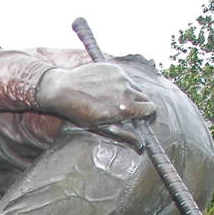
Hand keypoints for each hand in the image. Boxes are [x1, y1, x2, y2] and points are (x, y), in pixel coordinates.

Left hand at [37, 64, 154, 147]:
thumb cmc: (78, 112)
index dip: (146, 114)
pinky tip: (105, 88)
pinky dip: (120, 83)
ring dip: (129, 93)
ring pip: (135, 87)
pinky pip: (125, 77)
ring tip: (112, 99)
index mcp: (125, 108)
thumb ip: (123, 135)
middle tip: (125, 110)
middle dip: (139, 104)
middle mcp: (126, 90)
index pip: (151, 109)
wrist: (62, 89)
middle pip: (146, 97)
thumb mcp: (101, 127)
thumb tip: (141, 146)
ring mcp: (120, 77)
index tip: (139, 117)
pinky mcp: (114, 68)